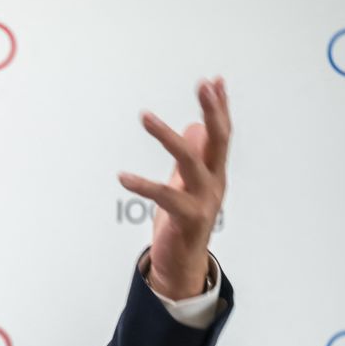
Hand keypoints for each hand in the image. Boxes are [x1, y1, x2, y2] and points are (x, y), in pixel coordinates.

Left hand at [118, 77, 230, 299]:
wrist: (182, 264)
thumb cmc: (183, 221)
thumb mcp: (187, 184)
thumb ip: (192, 156)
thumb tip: (192, 127)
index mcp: (215, 173)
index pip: (222, 134)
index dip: (220, 108)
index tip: (215, 81)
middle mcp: (215, 183)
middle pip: (219, 140)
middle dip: (213, 111)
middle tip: (203, 85)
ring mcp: (204, 200)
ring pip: (190, 161)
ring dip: (167, 137)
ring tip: (145, 116)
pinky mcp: (188, 218)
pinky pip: (165, 196)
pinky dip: (143, 185)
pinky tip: (123, 176)